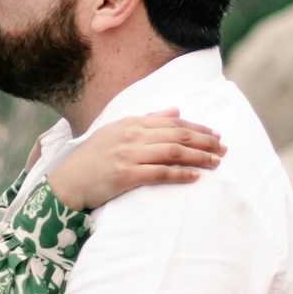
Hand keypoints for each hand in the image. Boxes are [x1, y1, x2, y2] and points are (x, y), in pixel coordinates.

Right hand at [45, 108, 224, 210]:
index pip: (173, 123)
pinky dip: (181, 174)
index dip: (197, 128)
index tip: (216, 134)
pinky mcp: (126, 175)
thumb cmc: (93, 158)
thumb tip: (176, 111)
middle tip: (224, 148)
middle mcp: (132, 136)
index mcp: (131, 123)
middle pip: (178, 136)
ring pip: (173, 153)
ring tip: (216, 162)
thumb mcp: (118, 131)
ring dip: (199, 157)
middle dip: (205, 141)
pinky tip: (195, 176)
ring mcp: (129, 155)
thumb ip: (148, 120)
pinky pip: (160, 173)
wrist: (68, 182)